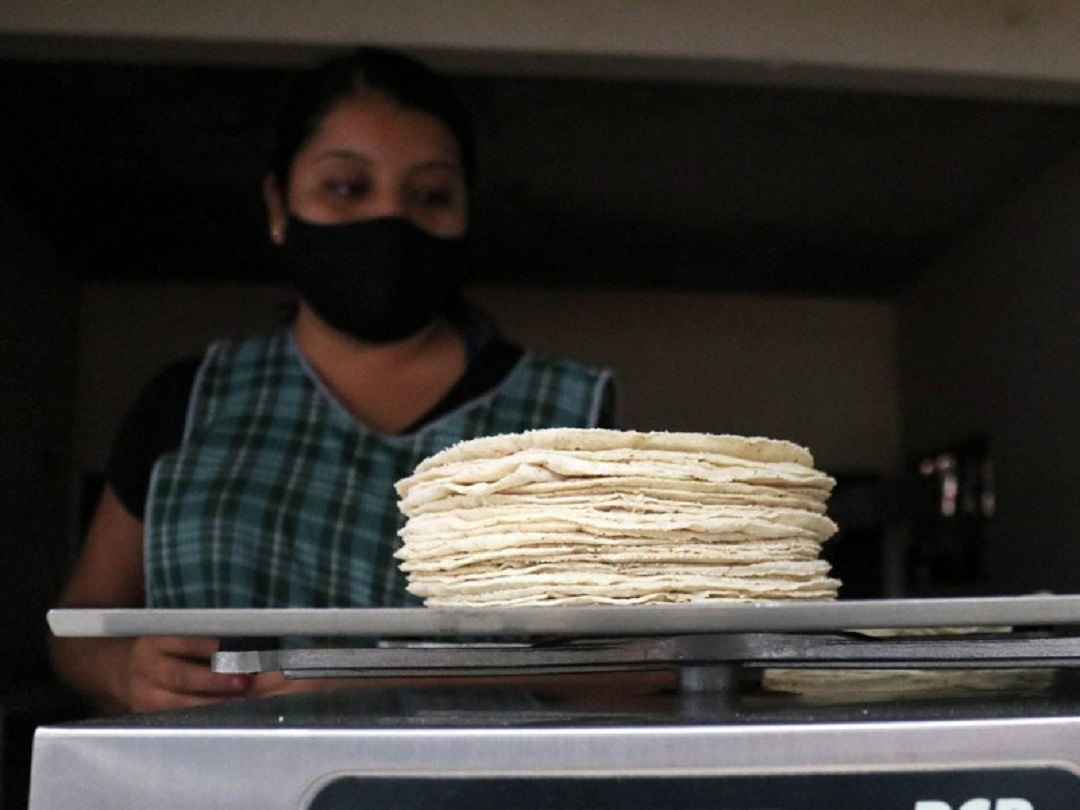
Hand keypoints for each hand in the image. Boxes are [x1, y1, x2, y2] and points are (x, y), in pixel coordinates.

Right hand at [122, 636, 252, 712]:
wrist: (114, 670)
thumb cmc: (154, 650)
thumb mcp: (168, 637)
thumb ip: (197, 643)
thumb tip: (238, 649)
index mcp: (154, 643)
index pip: (186, 644)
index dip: (213, 649)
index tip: (239, 652)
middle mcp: (146, 669)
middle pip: (183, 676)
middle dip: (216, 681)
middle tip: (244, 682)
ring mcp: (144, 697)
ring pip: (180, 704)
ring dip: (213, 704)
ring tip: (239, 702)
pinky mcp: (145, 716)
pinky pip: (176, 719)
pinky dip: (200, 718)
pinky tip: (222, 716)